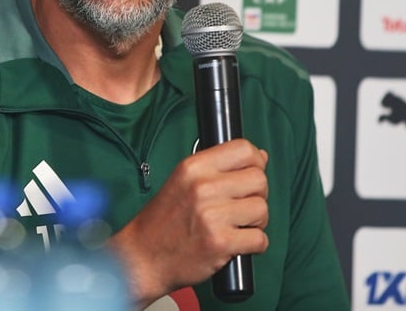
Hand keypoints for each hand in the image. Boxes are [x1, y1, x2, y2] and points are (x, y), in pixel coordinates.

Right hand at [107, 138, 268, 307]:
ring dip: (256, 222)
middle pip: (259, 179)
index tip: (250, 175)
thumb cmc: (164, 221)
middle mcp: (202, 186)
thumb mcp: (183, 181)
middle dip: (257, 195)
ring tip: (236, 227)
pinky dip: (254, 246)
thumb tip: (260, 157)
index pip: (243, 149)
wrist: (143, 256)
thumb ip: (219, 168)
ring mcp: (211, 215)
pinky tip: (236, 244)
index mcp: (193, 167)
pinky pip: (260, 239)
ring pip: (262, 209)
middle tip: (241, 207)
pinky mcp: (219, 242)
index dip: (255, 162)